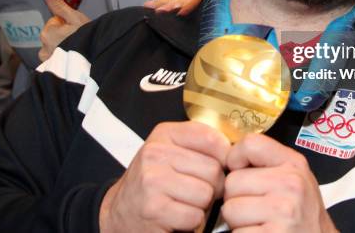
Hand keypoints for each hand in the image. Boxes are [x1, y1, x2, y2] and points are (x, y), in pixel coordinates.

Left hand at [38, 0, 89, 61]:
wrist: (94, 62)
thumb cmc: (87, 37)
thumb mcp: (75, 17)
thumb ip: (58, 4)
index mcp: (47, 33)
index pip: (54, 23)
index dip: (67, 24)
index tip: (76, 30)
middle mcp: (43, 48)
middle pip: (53, 36)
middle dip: (64, 36)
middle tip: (78, 40)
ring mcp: (47, 62)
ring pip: (54, 49)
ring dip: (63, 49)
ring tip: (77, 51)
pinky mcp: (53, 72)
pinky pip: (56, 63)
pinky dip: (63, 61)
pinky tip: (73, 61)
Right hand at [99, 121, 229, 232]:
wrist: (119, 211)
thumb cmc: (153, 180)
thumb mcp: (171, 150)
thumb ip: (200, 144)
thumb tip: (236, 151)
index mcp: (165, 134)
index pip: (212, 139)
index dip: (223, 157)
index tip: (217, 165)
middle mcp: (156, 152)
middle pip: (213, 169)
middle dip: (212, 185)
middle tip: (195, 190)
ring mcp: (153, 180)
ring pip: (206, 193)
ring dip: (201, 205)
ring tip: (184, 202)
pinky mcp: (154, 208)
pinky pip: (195, 215)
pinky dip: (191, 221)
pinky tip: (176, 215)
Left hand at [222, 134, 337, 232]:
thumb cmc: (303, 214)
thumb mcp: (295, 179)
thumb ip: (266, 163)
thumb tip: (225, 156)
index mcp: (294, 164)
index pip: (250, 144)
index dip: (235, 158)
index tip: (240, 172)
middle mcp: (290, 184)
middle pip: (232, 181)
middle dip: (236, 198)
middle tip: (256, 208)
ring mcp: (283, 211)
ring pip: (229, 209)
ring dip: (237, 221)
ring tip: (259, 223)